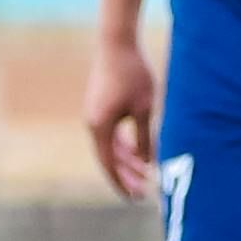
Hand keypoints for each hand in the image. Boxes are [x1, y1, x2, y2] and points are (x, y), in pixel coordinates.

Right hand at [83, 29, 161, 201]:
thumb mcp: (145, 109)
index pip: (109, 164)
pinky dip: (123, 144)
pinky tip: (138, 151)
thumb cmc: (133, 74)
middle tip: (144, 191)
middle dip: (127, 175)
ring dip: (126, 160)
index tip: (135, 197)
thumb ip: (145, 137)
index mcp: (100, 127)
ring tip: (145, 172)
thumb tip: (147, 162)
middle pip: (109, 157)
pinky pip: (111, 133)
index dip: (122, 182)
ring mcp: (94, 114)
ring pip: (110, 146)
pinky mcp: (100, 106)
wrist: (116, 43)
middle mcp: (93, 123)